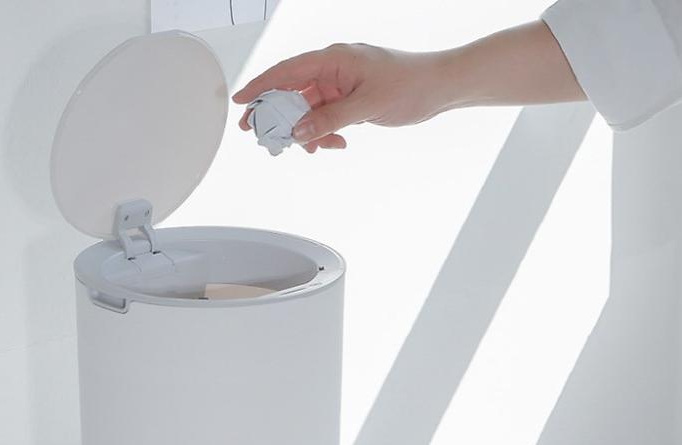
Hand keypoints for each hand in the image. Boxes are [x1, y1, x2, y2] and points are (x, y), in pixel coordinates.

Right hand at [233, 44, 451, 152]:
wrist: (440, 87)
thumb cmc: (411, 83)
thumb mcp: (366, 106)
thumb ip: (330, 120)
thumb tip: (299, 132)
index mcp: (333, 59)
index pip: (286, 72)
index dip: (260, 87)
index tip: (240, 102)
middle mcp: (334, 69)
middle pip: (292, 92)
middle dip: (279, 116)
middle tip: (264, 136)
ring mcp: (342, 83)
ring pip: (309, 108)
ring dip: (306, 130)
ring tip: (310, 148)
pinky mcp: (351, 97)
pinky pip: (326, 115)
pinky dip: (324, 131)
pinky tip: (333, 143)